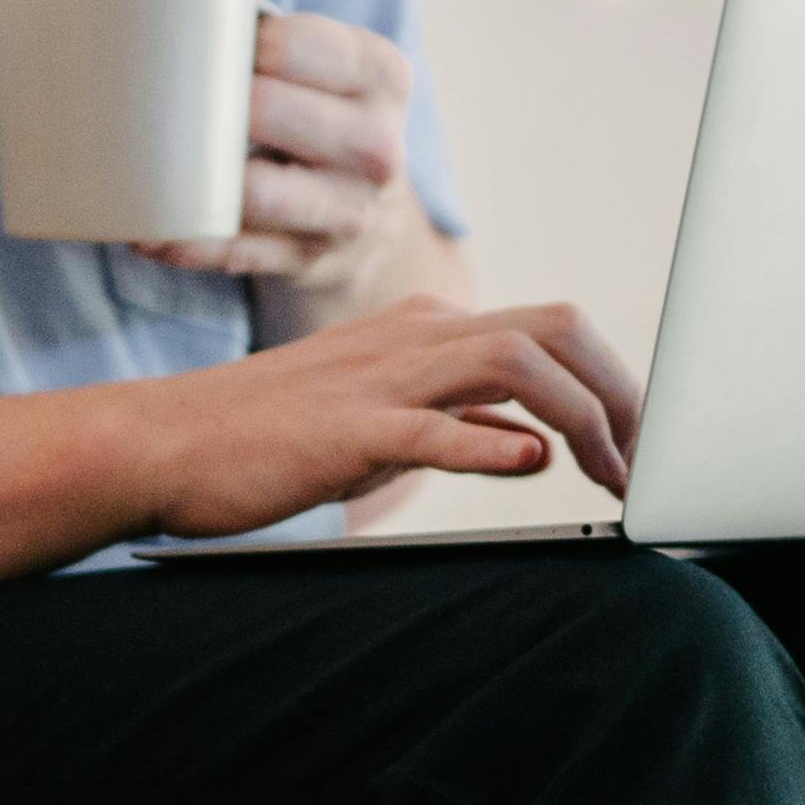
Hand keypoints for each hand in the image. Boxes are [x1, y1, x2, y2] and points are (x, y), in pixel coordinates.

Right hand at [133, 293, 641, 540]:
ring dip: (585, 416)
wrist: (157, 444)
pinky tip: (532, 468)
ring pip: (515, 363)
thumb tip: (529, 442)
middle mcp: (412, 338)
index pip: (549, 331)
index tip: (640, 439)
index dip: (611, 380)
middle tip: (648, 458)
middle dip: (621, 389)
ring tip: (612, 474)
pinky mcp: (345, 430)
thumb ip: (453, 420)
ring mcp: (380, 379)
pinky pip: (433, 427)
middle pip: (555, 329)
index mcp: (422, 331)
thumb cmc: (259, 440)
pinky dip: (490, 446)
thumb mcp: (376, 419)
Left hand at [142, 7, 413, 287]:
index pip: (293, 44)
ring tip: (143, 166)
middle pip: (266, 111)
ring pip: (253, 191)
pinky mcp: (311, 260)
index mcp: (381, 75)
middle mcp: (377, 144)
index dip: (235, 43)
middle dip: (210, 106)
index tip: (201, 43)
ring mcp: (349, 210)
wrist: (373, 216)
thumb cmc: (324, 117)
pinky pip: (234, 251)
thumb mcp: (331, 70)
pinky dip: (187, 241)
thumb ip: (277, 41)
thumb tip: (158, 21)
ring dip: (191, 180)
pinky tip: (151, 231)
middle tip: (165, 101)